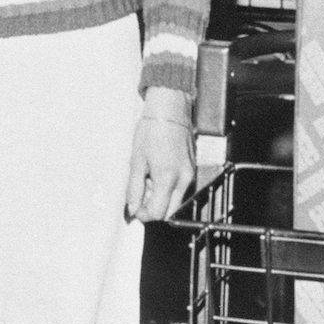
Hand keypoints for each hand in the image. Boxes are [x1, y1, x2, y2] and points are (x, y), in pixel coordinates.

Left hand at [124, 89, 194, 222]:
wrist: (169, 110)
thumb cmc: (152, 129)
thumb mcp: (136, 160)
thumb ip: (134, 188)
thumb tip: (132, 208)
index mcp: (167, 178)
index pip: (157, 212)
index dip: (143, 214)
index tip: (134, 206)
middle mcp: (183, 179)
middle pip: (169, 212)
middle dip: (154, 209)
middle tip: (141, 195)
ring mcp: (189, 174)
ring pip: (176, 201)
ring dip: (161, 199)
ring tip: (148, 180)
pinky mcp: (191, 168)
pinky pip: (181, 188)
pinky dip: (169, 188)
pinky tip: (158, 173)